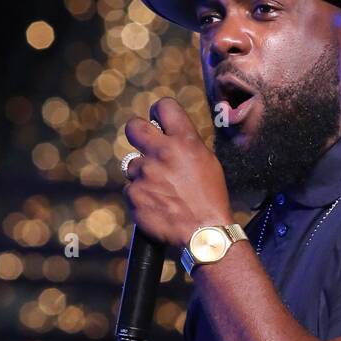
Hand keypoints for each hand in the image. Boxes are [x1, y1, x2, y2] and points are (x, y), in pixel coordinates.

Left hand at [122, 96, 231, 247]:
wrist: (204, 233)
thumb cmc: (210, 199)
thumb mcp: (207, 162)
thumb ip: (185, 145)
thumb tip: (170, 137)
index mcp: (184, 140)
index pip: (164, 106)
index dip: (158, 112)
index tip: (157, 121)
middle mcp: (162, 152)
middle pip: (133, 126)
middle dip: (137, 133)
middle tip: (144, 145)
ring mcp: (145, 173)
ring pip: (132, 165)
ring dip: (142, 175)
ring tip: (161, 191)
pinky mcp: (134, 194)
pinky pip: (131, 189)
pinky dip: (140, 197)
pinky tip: (156, 205)